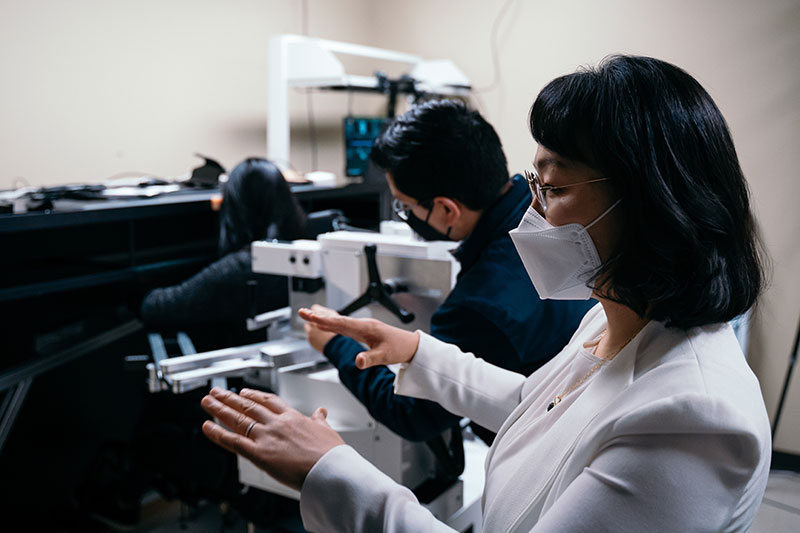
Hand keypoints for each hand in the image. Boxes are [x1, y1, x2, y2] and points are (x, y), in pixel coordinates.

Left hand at [200, 387, 344, 491]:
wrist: (330, 469)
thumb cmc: (331, 454)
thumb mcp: (327, 431)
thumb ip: (319, 420)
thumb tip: (321, 411)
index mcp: (293, 416)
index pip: (268, 401)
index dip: (253, 395)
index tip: (243, 392)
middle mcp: (277, 423)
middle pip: (248, 406)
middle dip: (229, 398)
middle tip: (216, 392)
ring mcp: (266, 437)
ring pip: (238, 419)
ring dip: (219, 409)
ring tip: (207, 401)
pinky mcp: (259, 453)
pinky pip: (233, 441)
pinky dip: (218, 433)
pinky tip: (207, 426)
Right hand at [298, 307, 419, 368]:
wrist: (411, 345)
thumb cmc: (400, 348)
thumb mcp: (385, 356)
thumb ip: (371, 359)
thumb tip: (358, 362)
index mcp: (366, 328)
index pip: (341, 323)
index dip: (324, 321)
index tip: (310, 316)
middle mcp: (363, 325)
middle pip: (337, 320)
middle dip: (319, 317)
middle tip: (302, 312)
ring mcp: (363, 327)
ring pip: (339, 322)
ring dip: (324, 319)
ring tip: (309, 316)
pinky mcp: (364, 332)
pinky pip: (345, 326)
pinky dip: (333, 325)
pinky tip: (327, 325)